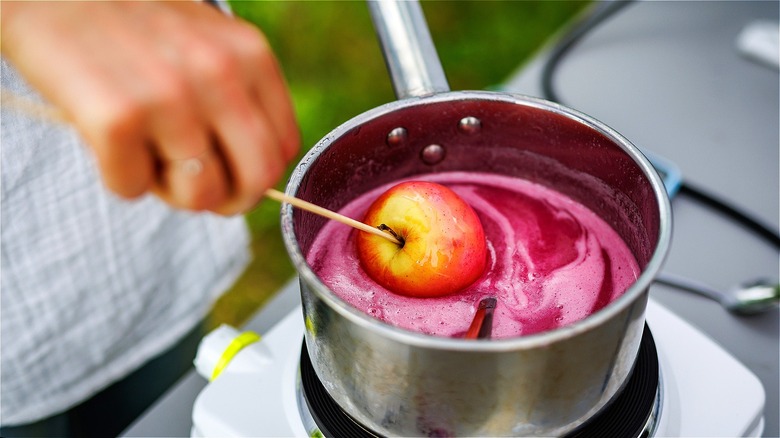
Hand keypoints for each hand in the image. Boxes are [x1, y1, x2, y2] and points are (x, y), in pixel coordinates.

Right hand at [1, 1, 299, 214]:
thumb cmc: (130, 26)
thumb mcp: (204, 42)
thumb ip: (237, 97)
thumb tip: (255, 175)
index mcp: (250, 55)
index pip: (283, 149)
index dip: (253, 175)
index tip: (223, 171)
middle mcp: (220, 74)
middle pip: (256, 181)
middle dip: (224, 198)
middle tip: (188, 184)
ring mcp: (171, 96)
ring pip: (199, 195)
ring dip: (168, 191)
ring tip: (144, 152)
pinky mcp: (117, 117)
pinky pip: (133, 189)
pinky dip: (118, 177)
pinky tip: (105, 139)